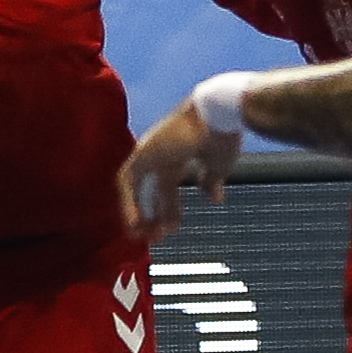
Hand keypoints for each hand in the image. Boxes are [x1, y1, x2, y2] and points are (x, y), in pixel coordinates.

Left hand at [120, 84, 244, 237]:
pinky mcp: (144, 152)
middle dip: (153, 216)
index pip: (166, 188)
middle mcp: (162, 153)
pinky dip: (128, 202)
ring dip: (138, 212)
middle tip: (156, 239)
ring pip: (136, 187)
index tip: (171, 231)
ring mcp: (151, 151)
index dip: (168, 211)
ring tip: (143, 236)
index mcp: (179, 154)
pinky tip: (134, 223)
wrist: (222, 113)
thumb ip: (212, 181)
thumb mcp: (219, 165)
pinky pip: (127, 180)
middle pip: (151, 191)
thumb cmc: (224, 133)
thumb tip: (214, 200)